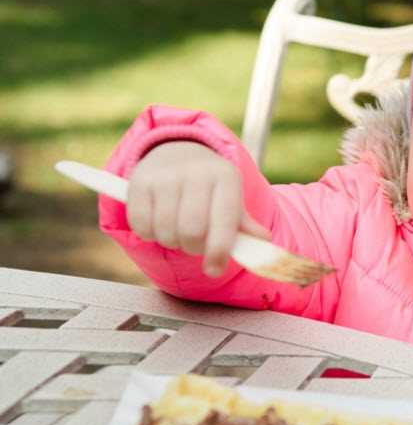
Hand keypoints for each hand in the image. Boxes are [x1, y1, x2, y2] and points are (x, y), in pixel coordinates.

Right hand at [126, 141, 270, 276]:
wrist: (177, 154)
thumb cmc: (210, 189)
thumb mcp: (231, 200)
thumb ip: (245, 226)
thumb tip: (263, 240)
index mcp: (225, 177)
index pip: (224, 221)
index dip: (219, 251)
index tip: (214, 270)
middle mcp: (196, 173)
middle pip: (192, 231)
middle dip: (194, 248)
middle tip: (196, 243)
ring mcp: (165, 176)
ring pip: (166, 232)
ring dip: (172, 242)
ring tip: (178, 231)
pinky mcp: (139, 182)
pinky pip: (142, 226)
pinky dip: (150, 234)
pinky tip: (159, 222)